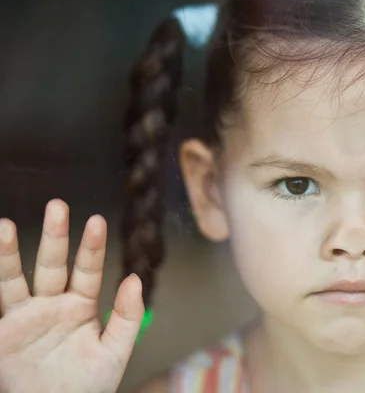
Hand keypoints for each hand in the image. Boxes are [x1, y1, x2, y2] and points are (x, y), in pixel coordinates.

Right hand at [0, 199, 143, 392]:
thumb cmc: (87, 386)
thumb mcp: (114, 353)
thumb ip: (127, 317)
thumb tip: (135, 277)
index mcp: (82, 307)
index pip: (88, 270)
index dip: (92, 247)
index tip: (97, 221)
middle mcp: (52, 305)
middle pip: (53, 265)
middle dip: (55, 236)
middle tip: (58, 205)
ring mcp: (25, 317)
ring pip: (14, 280)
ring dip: (9, 255)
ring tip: (5, 227)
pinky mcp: (3, 333)